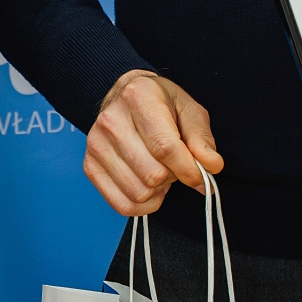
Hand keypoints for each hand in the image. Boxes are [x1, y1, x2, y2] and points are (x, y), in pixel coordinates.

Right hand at [84, 69, 224, 214]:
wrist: (126, 97)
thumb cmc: (162, 104)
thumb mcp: (189, 111)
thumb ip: (201, 140)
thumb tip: (211, 167)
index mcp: (138, 97)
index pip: (165, 147)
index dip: (189, 170)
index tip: (201, 177)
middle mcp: (111, 119)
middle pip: (153, 174)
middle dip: (173, 177)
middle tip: (174, 164)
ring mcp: (96, 144)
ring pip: (139, 192)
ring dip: (158, 191)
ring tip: (159, 171)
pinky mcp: (90, 165)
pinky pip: (122, 205)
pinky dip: (143, 205)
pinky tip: (148, 187)